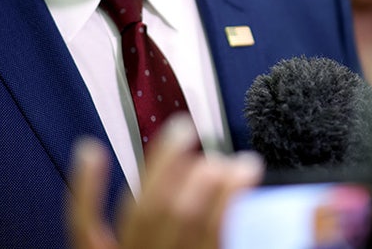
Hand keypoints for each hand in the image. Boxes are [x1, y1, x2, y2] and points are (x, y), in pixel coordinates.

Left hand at [68, 115, 263, 248]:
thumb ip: (246, 243)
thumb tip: (286, 224)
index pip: (213, 231)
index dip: (230, 193)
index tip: (247, 167)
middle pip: (178, 215)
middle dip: (203, 178)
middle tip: (222, 159)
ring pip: (139, 208)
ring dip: (160, 165)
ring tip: (181, 132)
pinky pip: (85, 222)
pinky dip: (86, 186)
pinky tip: (91, 150)